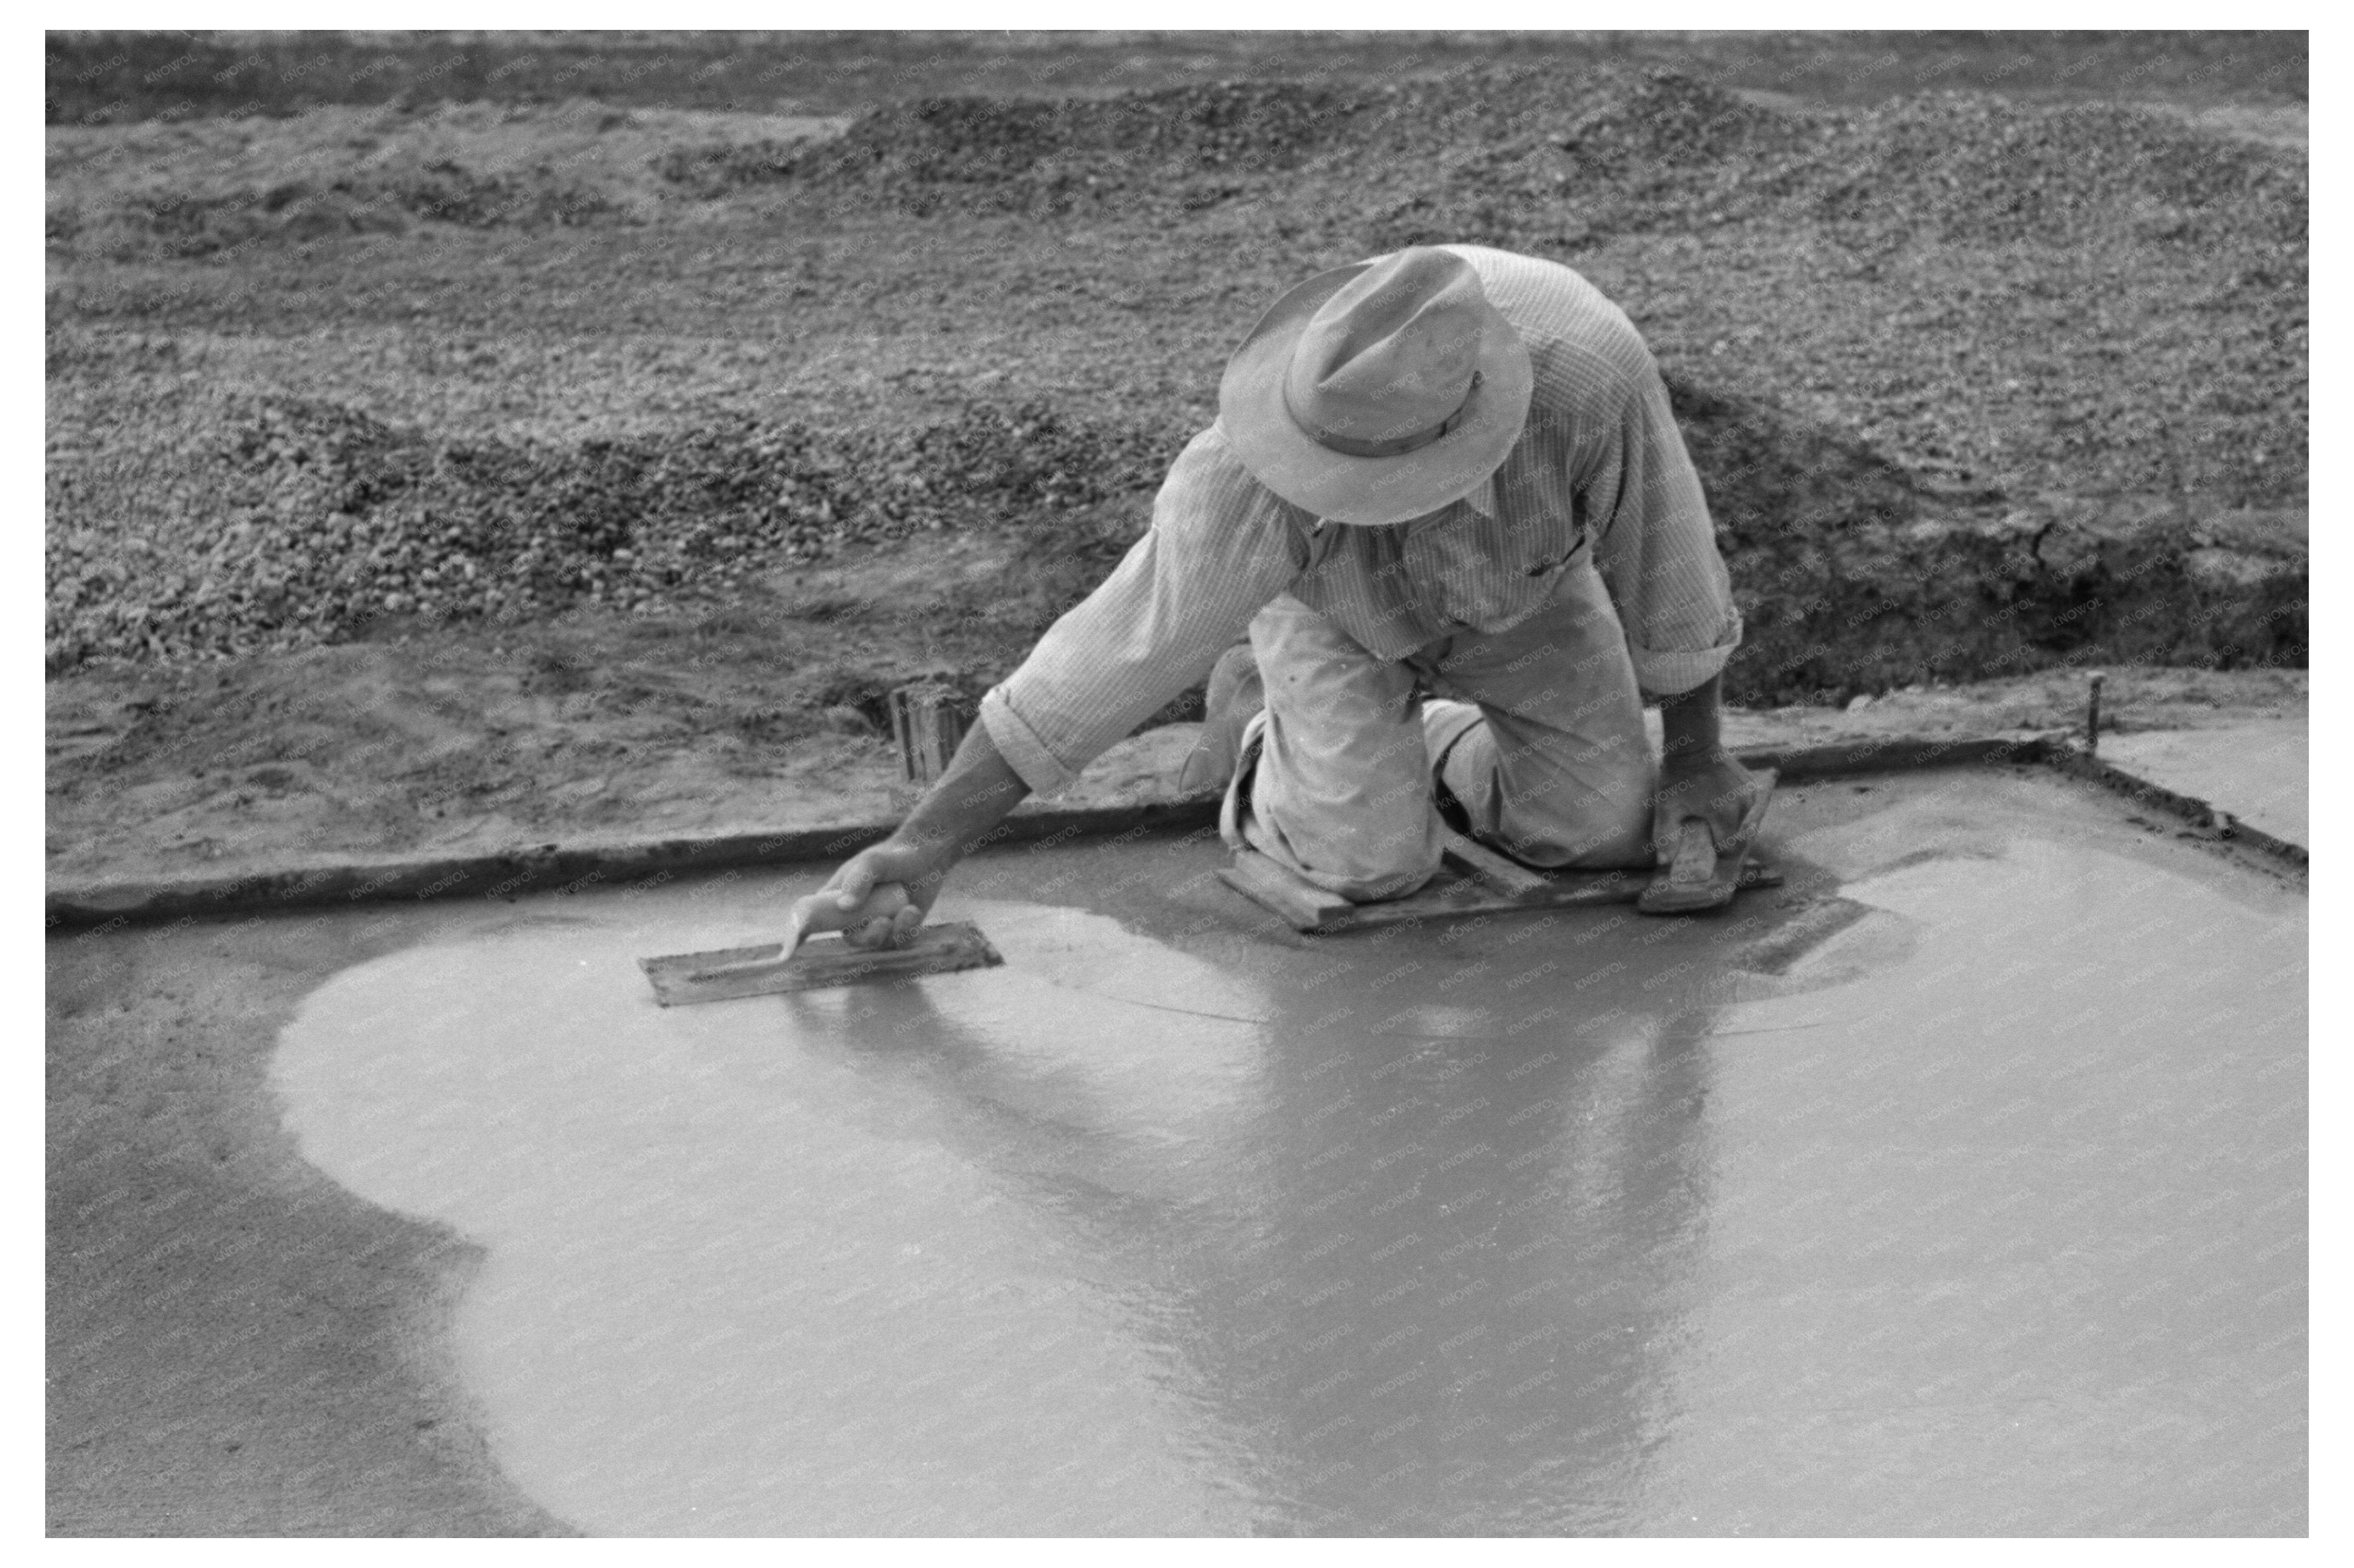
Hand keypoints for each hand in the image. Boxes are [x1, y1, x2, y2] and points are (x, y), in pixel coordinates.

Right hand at [789, 835, 956, 952]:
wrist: (926, 855)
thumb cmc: (892, 856)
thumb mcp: (874, 862)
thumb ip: (859, 880)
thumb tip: (845, 907)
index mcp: (836, 898)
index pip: (811, 920)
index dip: (797, 937)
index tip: (786, 955)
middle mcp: (854, 915)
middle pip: (851, 939)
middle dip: (867, 937)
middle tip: (883, 922)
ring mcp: (876, 923)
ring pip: (877, 943)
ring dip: (891, 932)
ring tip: (906, 911)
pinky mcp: (899, 929)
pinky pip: (899, 941)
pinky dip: (906, 930)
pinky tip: (912, 911)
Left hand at [1650, 747, 1761, 862]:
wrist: (1694, 744)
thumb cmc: (1679, 777)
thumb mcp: (1667, 807)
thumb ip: (1666, 836)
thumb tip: (1665, 862)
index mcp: (1725, 815)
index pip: (1728, 848)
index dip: (1716, 851)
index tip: (1705, 848)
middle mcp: (1743, 806)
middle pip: (1738, 836)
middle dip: (1724, 839)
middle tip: (1707, 833)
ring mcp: (1750, 795)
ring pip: (1745, 822)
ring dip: (1731, 825)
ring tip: (1712, 818)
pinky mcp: (1751, 785)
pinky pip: (1747, 807)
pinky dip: (1736, 811)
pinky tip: (1719, 804)